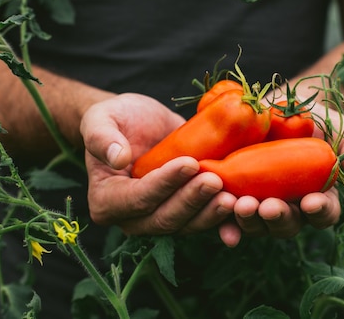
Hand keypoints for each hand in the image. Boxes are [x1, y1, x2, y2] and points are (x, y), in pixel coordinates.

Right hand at [80, 93, 236, 235]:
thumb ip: (101, 137)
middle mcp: (133, 218)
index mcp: (107, 201)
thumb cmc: (117, 119)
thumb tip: (117, 158)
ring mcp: (161, 218)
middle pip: (165, 218)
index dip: (164, 184)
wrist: (140, 122)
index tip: (189, 163)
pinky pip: (205, 222)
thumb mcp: (101, 119)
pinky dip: (224, 223)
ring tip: (232, 196)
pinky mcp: (186, 212)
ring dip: (211, 213)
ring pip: (188, 224)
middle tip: (214, 180)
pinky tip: (242, 211)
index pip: (138, 198)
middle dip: (192, 201)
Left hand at [217, 101, 343, 247]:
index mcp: (319, 197)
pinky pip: (229, 219)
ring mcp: (261, 206)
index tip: (311, 201)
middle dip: (278, 217)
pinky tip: (223, 229)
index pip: (324, 213)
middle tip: (269, 207)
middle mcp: (290, 208)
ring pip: (257, 224)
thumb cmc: (316, 121)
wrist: (277, 107)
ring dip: (249, 220)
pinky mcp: (235, 198)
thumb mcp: (340, 128)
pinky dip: (226, 226)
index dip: (320, 211)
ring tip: (242, 205)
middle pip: (287, 225)